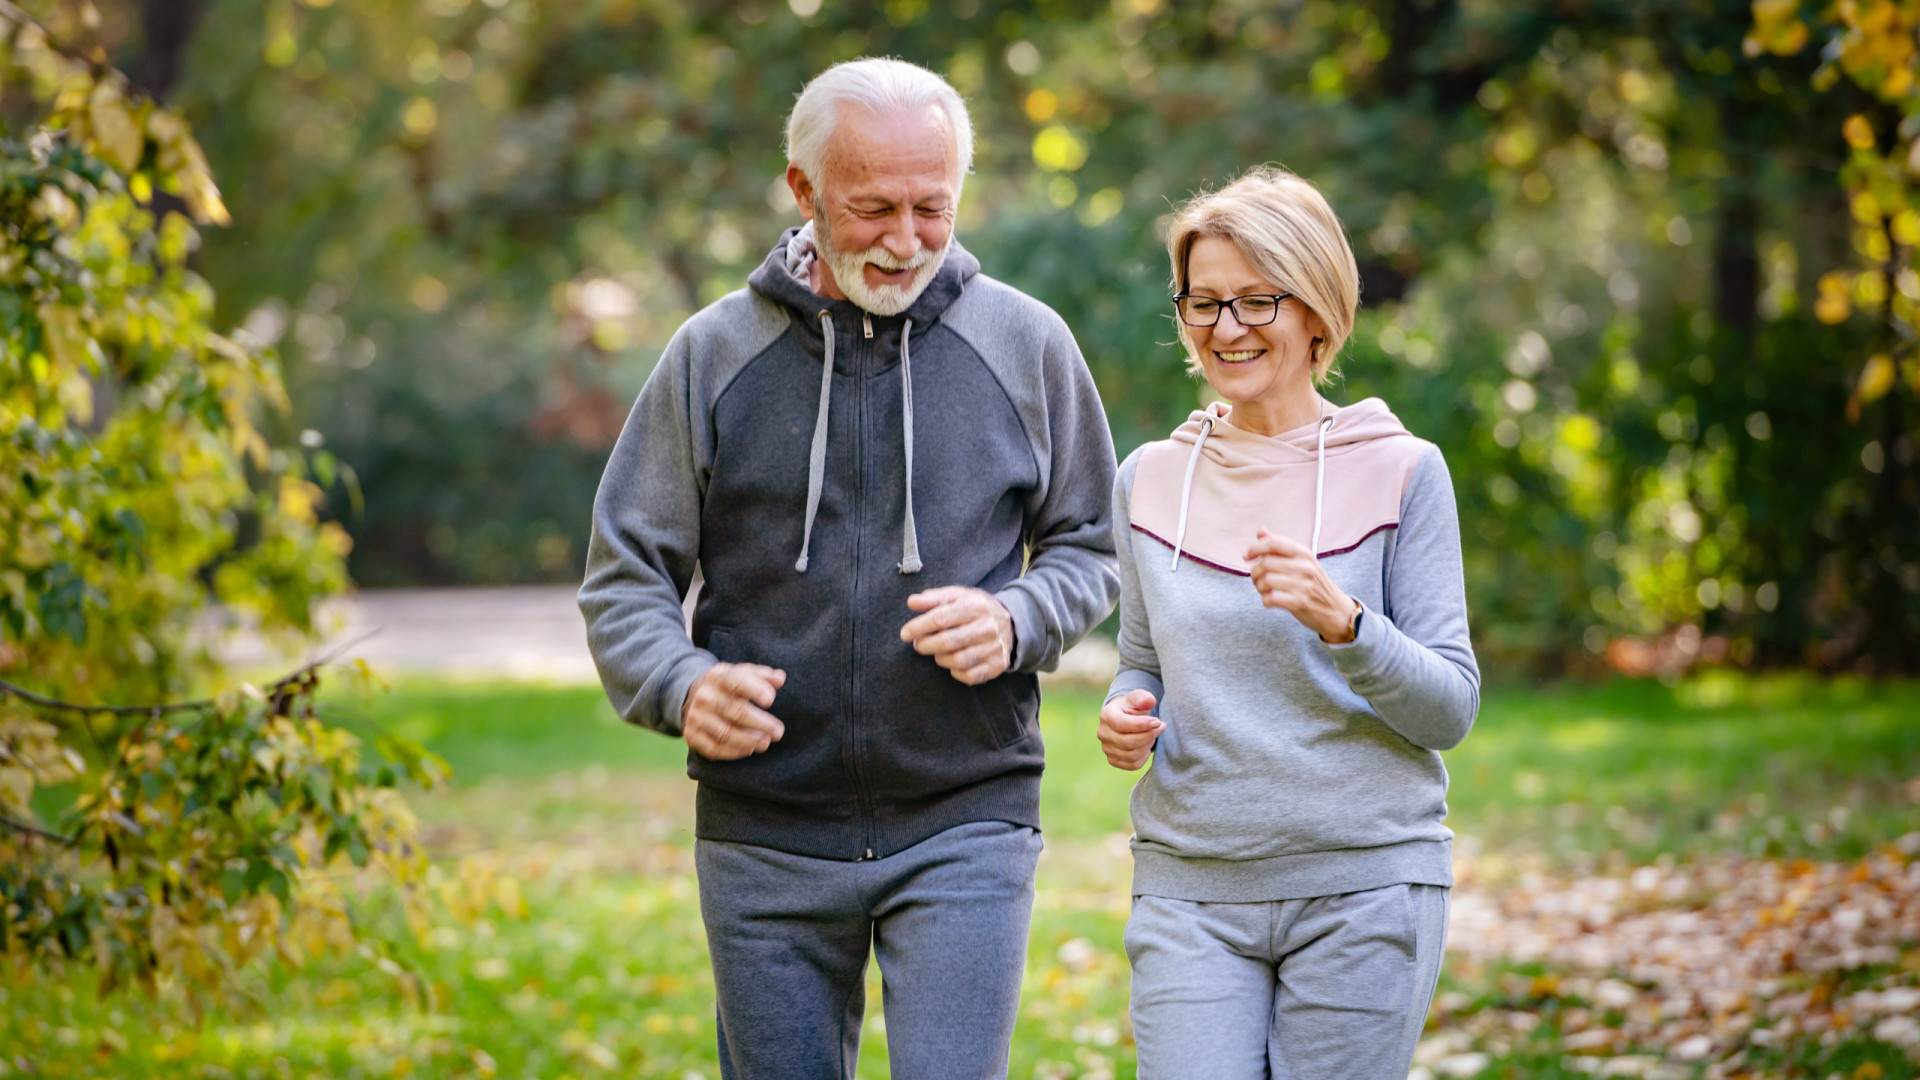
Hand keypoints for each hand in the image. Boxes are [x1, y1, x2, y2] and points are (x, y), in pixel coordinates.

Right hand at [682, 663, 786, 759]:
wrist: (694, 697)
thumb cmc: (728, 686)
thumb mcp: (742, 674)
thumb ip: (763, 676)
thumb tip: (780, 678)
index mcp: (717, 676)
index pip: (737, 681)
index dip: (755, 690)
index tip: (771, 700)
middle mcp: (704, 696)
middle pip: (735, 711)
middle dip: (761, 723)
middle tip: (778, 732)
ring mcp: (696, 716)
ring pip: (725, 733)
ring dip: (749, 741)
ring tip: (765, 742)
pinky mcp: (692, 735)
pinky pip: (713, 748)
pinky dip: (733, 752)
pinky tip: (748, 750)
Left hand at [899, 586, 1014, 685]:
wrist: (1012, 623)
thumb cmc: (976, 609)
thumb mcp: (958, 596)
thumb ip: (933, 598)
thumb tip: (911, 602)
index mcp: (976, 606)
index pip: (941, 618)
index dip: (919, 627)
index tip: (905, 633)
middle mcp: (988, 627)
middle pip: (947, 642)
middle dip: (926, 645)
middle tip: (918, 644)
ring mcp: (994, 648)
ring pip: (957, 661)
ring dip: (940, 658)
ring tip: (937, 651)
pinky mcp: (997, 665)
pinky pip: (969, 676)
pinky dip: (955, 672)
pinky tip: (953, 662)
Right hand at [1098, 690, 1163, 770]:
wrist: (1125, 718)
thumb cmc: (1132, 707)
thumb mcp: (1137, 698)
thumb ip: (1143, 698)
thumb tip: (1149, 701)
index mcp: (1107, 715)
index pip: (1122, 724)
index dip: (1142, 725)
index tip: (1158, 721)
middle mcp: (1103, 733)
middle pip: (1127, 742)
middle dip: (1148, 736)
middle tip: (1160, 727)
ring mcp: (1106, 748)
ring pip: (1131, 755)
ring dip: (1147, 746)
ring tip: (1152, 735)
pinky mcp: (1113, 760)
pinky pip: (1132, 765)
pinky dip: (1143, 757)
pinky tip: (1146, 746)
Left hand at [1245, 529, 1358, 642]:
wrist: (1336, 609)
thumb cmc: (1313, 583)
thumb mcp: (1302, 561)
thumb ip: (1280, 546)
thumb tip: (1260, 530)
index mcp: (1304, 553)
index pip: (1274, 543)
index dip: (1255, 548)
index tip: (1247, 556)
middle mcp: (1305, 567)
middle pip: (1265, 563)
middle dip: (1255, 572)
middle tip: (1257, 579)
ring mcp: (1303, 585)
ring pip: (1266, 581)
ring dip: (1259, 587)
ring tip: (1265, 590)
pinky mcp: (1300, 602)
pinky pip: (1270, 598)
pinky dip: (1266, 600)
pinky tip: (1270, 600)